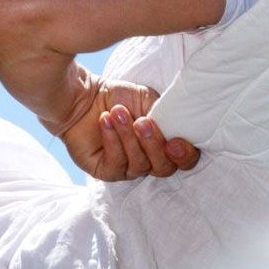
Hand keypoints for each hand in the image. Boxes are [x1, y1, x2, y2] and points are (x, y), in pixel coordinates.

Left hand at [56, 78, 200, 181]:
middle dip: (154, 145)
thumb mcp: (148, 100)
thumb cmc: (118, 97)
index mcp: (164, 143)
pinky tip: (105, 121)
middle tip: (141, 122)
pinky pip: (116, 164)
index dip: (184, 155)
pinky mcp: (106, 171)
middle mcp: (149, 160)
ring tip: (117, 112)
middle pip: (164, 168)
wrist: (84, 96)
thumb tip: (180, 128)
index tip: (174, 141)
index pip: (184, 159)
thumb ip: (167, 116)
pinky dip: (112, 140)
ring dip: (128, 136)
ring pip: (139, 165)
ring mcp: (127, 168)